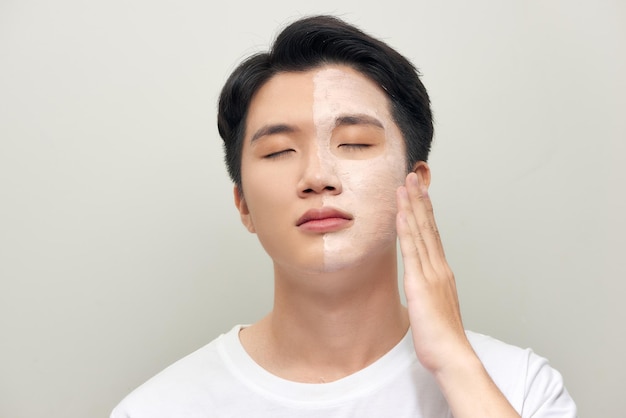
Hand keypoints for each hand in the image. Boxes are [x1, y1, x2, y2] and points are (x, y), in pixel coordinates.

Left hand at [396, 171, 473, 374]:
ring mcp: (431, 274)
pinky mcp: (420, 284)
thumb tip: (420, 284)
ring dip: (412, 207)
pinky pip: (413, 252)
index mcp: (441, 272)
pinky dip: (407, 231)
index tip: (419, 193)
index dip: (425, 212)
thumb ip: (428, 291)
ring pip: (421, 234)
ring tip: (405, 186)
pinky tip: (402, 214)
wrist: (452, 355)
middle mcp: (439, 268)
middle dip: (419, 200)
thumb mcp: (433, 307)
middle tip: (412, 177)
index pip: (432, 235)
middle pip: (428, 227)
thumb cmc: (442, 337)